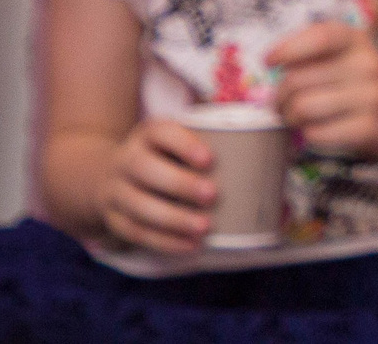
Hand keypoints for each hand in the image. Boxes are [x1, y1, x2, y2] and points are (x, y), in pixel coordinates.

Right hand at [97, 117, 217, 253]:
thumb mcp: (176, 140)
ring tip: (205, 227)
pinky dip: (163, 241)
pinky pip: (135, 232)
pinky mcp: (113, 218)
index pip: (161, 132)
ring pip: (138, 205)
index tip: (210, 159)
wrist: (108, 174)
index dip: (184, 144)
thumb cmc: (164, 156)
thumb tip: (270, 150)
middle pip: (146, 169)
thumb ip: (212, 142)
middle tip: (213, 195)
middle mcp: (127, 159)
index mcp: (148, 134)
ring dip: (173, 219)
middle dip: (180, 184)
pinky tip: (190, 245)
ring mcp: (115, 190)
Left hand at [267, 22, 377, 165]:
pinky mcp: (368, 128)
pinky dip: (308, 135)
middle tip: (282, 105)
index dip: (287, 49)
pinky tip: (319, 130)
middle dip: (279, 97)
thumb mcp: (352, 56)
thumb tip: (271, 66)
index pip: (319, 37)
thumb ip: (316, 55)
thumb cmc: (368, 84)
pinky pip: (315, 133)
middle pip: (297, 79)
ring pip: (302, 107)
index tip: (269, 62)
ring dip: (290, 118)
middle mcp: (367, 64)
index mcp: (358, 41)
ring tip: (297, 119)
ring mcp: (371, 96)